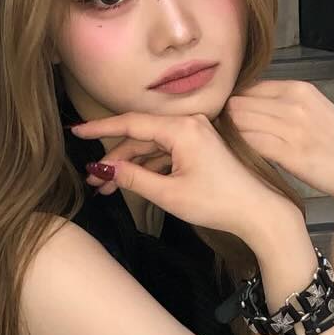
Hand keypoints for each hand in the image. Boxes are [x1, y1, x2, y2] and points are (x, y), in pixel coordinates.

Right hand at [69, 106, 289, 243]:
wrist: (257, 212)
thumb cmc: (217, 202)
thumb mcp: (168, 193)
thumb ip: (132, 177)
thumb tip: (102, 169)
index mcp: (181, 128)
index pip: (131, 123)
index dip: (100, 128)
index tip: (75, 132)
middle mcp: (188, 123)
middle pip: (139, 136)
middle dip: (114, 158)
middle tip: (92, 180)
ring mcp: (195, 134)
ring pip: (151, 146)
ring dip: (129, 165)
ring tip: (106, 189)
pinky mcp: (200, 147)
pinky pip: (165, 152)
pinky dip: (147, 167)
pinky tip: (131, 184)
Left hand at [222, 78, 333, 209]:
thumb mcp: (314, 112)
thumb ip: (284, 105)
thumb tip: (249, 104)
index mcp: (299, 88)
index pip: (249, 87)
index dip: (234, 103)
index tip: (229, 121)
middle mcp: (294, 103)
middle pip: (238, 102)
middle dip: (226, 118)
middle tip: (222, 137)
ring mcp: (293, 127)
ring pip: (239, 121)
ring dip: (229, 134)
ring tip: (228, 149)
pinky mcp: (291, 152)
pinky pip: (250, 142)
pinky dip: (239, 149)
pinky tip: (240, 158)